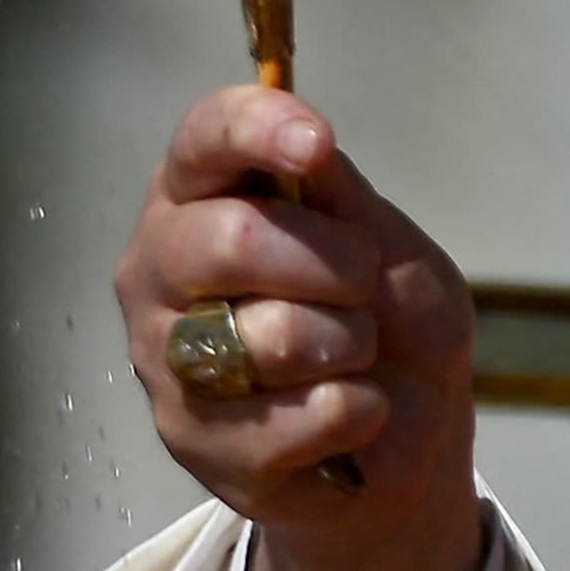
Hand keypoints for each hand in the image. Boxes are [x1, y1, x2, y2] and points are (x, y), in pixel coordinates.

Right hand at [117, 86, 484, 570]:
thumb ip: (342, 201)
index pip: (204, 138)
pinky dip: (357, 412)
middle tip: (364, 284)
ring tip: (352, 356)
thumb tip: (308, 154)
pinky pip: (303, 414)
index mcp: (202, 196)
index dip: (257, 130)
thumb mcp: (389, 248)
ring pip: (269, 336)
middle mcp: (160, 269)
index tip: (316, 143)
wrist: (409, 439)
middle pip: (229, 240)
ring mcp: (164, 358)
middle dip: (331, 263)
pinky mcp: (193, 441)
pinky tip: (350, 414)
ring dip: (350, 345)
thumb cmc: (387, 323)